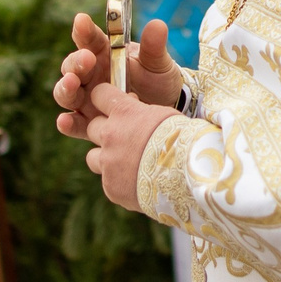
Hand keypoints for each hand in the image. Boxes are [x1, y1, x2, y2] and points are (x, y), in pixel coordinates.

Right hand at [54, 13, 181, 138]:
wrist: (165, 111)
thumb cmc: (157, 80)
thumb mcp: (157, 63)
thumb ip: (153, 47)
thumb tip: (158, 25)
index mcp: (104, 54)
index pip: (89, 39)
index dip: (83, 29)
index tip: (81, 20)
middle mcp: (90, 75)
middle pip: (73, 66)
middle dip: (76, 62)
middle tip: (87, 59)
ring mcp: (87, 99)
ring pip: (66, 92)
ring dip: (65, 88)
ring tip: (71, 83)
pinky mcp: (89, 123)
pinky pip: (74, 124)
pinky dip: (67, 123)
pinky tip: (65, 121)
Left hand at [82, 82, 171, 211]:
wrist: (188, 174)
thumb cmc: (182, 139)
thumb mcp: (163, 116)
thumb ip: (141, 113)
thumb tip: (134, 109)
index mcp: (124, 112)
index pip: (99, 94)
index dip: (104, 99)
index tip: (111, 105)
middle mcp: (110, 134)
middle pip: (92, 127)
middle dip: (105, 131)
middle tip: (123, 138)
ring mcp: (108, 162)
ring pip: (93, 157)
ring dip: (106, 158)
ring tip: (126, 164)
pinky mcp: (110, 186)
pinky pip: (108, 181)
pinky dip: (120, 181)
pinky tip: (138, 183)